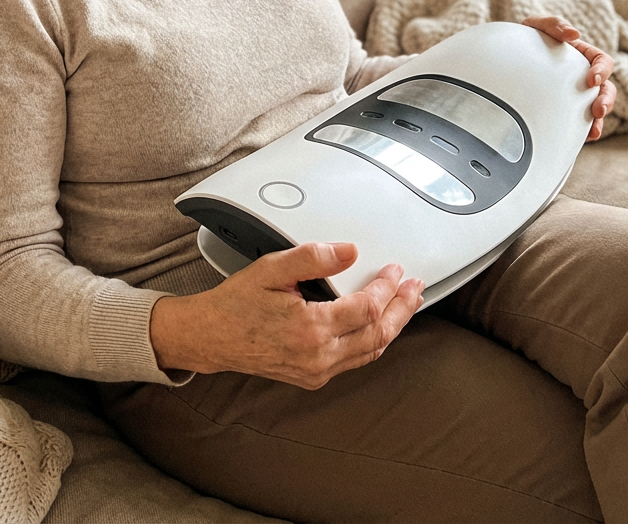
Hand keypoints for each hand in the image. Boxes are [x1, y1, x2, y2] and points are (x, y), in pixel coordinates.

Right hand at [150, 242, 423, 388]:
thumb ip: (312, 257)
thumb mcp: (271, 268)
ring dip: (393, 327)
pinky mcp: (313, 377)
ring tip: (407, 305)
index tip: (395, 271)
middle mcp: (318, 356)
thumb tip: (349, 251)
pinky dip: (373, 341)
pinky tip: (379, 325)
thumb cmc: (237, 303)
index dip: (387, 288)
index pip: (366, 309)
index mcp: (310, 328)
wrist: (212, 337)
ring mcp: (317, 371)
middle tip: (416, 289)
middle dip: (402, 309)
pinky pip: (355, 360)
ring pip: (370, 351)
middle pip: (377, 334)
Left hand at [522, 16, 616, 140]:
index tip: (592, 79)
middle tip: (598, 110)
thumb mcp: (536, 26)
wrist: (506, 58)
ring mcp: (576, 95)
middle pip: (606, 89)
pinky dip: (583, 131)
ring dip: (599, 120)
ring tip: (594, 131)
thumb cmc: (526, 39)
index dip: (602, 70)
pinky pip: (580, 123)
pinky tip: (581, 138)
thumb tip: (573, 34)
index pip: (602, 61)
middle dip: (606, 100)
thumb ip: (554, 25)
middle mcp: (583, 77)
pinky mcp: (566, 110)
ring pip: (597, 109)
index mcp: (582, 56)